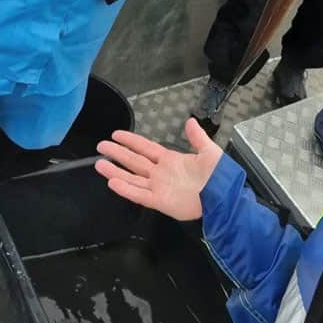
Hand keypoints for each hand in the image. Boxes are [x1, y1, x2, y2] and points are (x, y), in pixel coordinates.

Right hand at [95, 118, 222, 220]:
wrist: (223, 196)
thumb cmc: (218, 175)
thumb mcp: (209, 151)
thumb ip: (197, 137)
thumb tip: (190, 121)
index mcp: (171, 160)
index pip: (146, 148)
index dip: (131, 141)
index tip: (117, 135)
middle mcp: (161, 173)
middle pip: (134, 161)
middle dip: (118, 153)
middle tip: (101, 146)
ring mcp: (159, 187)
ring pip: (132, 177)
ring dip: (116, 170)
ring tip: (99, 163)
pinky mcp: (160, 201)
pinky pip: (139, 194)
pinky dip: (126, 189)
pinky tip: (112, 182)